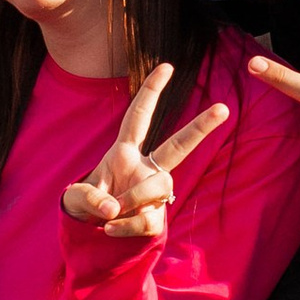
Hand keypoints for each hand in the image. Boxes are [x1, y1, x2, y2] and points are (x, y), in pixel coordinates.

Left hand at [61, 62, 231, 241]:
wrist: (94, 234)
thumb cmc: (87, 204)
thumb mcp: (76, 198)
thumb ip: (90, 198)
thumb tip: (113, 208)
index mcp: (124, 153)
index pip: (139, 117)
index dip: (151, 91)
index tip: (167, 66)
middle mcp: (145, 169)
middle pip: (178, 145)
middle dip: (200, 127)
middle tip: (223, 108)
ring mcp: (155, 194)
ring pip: (159, 187)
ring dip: (134, 199)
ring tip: (111, 214)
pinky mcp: (156, 219)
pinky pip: (147, 220)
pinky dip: (125, 227)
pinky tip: (110, 229)